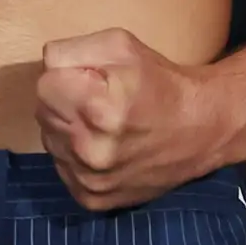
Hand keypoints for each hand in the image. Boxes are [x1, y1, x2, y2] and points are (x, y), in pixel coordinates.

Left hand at [35, 29, 245, 212]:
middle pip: (44, 113)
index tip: (90, 79)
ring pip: (50, 141)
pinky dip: (75, 157)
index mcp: (97, 108)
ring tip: (102, 124)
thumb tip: (45, 68)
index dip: (66, 76)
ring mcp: (90, 181)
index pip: (44, 85)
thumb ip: (71, 49)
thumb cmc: (160, 82)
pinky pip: (62, 169)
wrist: (201, 130)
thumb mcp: (120, 45)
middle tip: (98, 99)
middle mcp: (90, 150)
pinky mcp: (92, 200)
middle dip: (65, 101)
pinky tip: (103, 147)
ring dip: (68, 130)